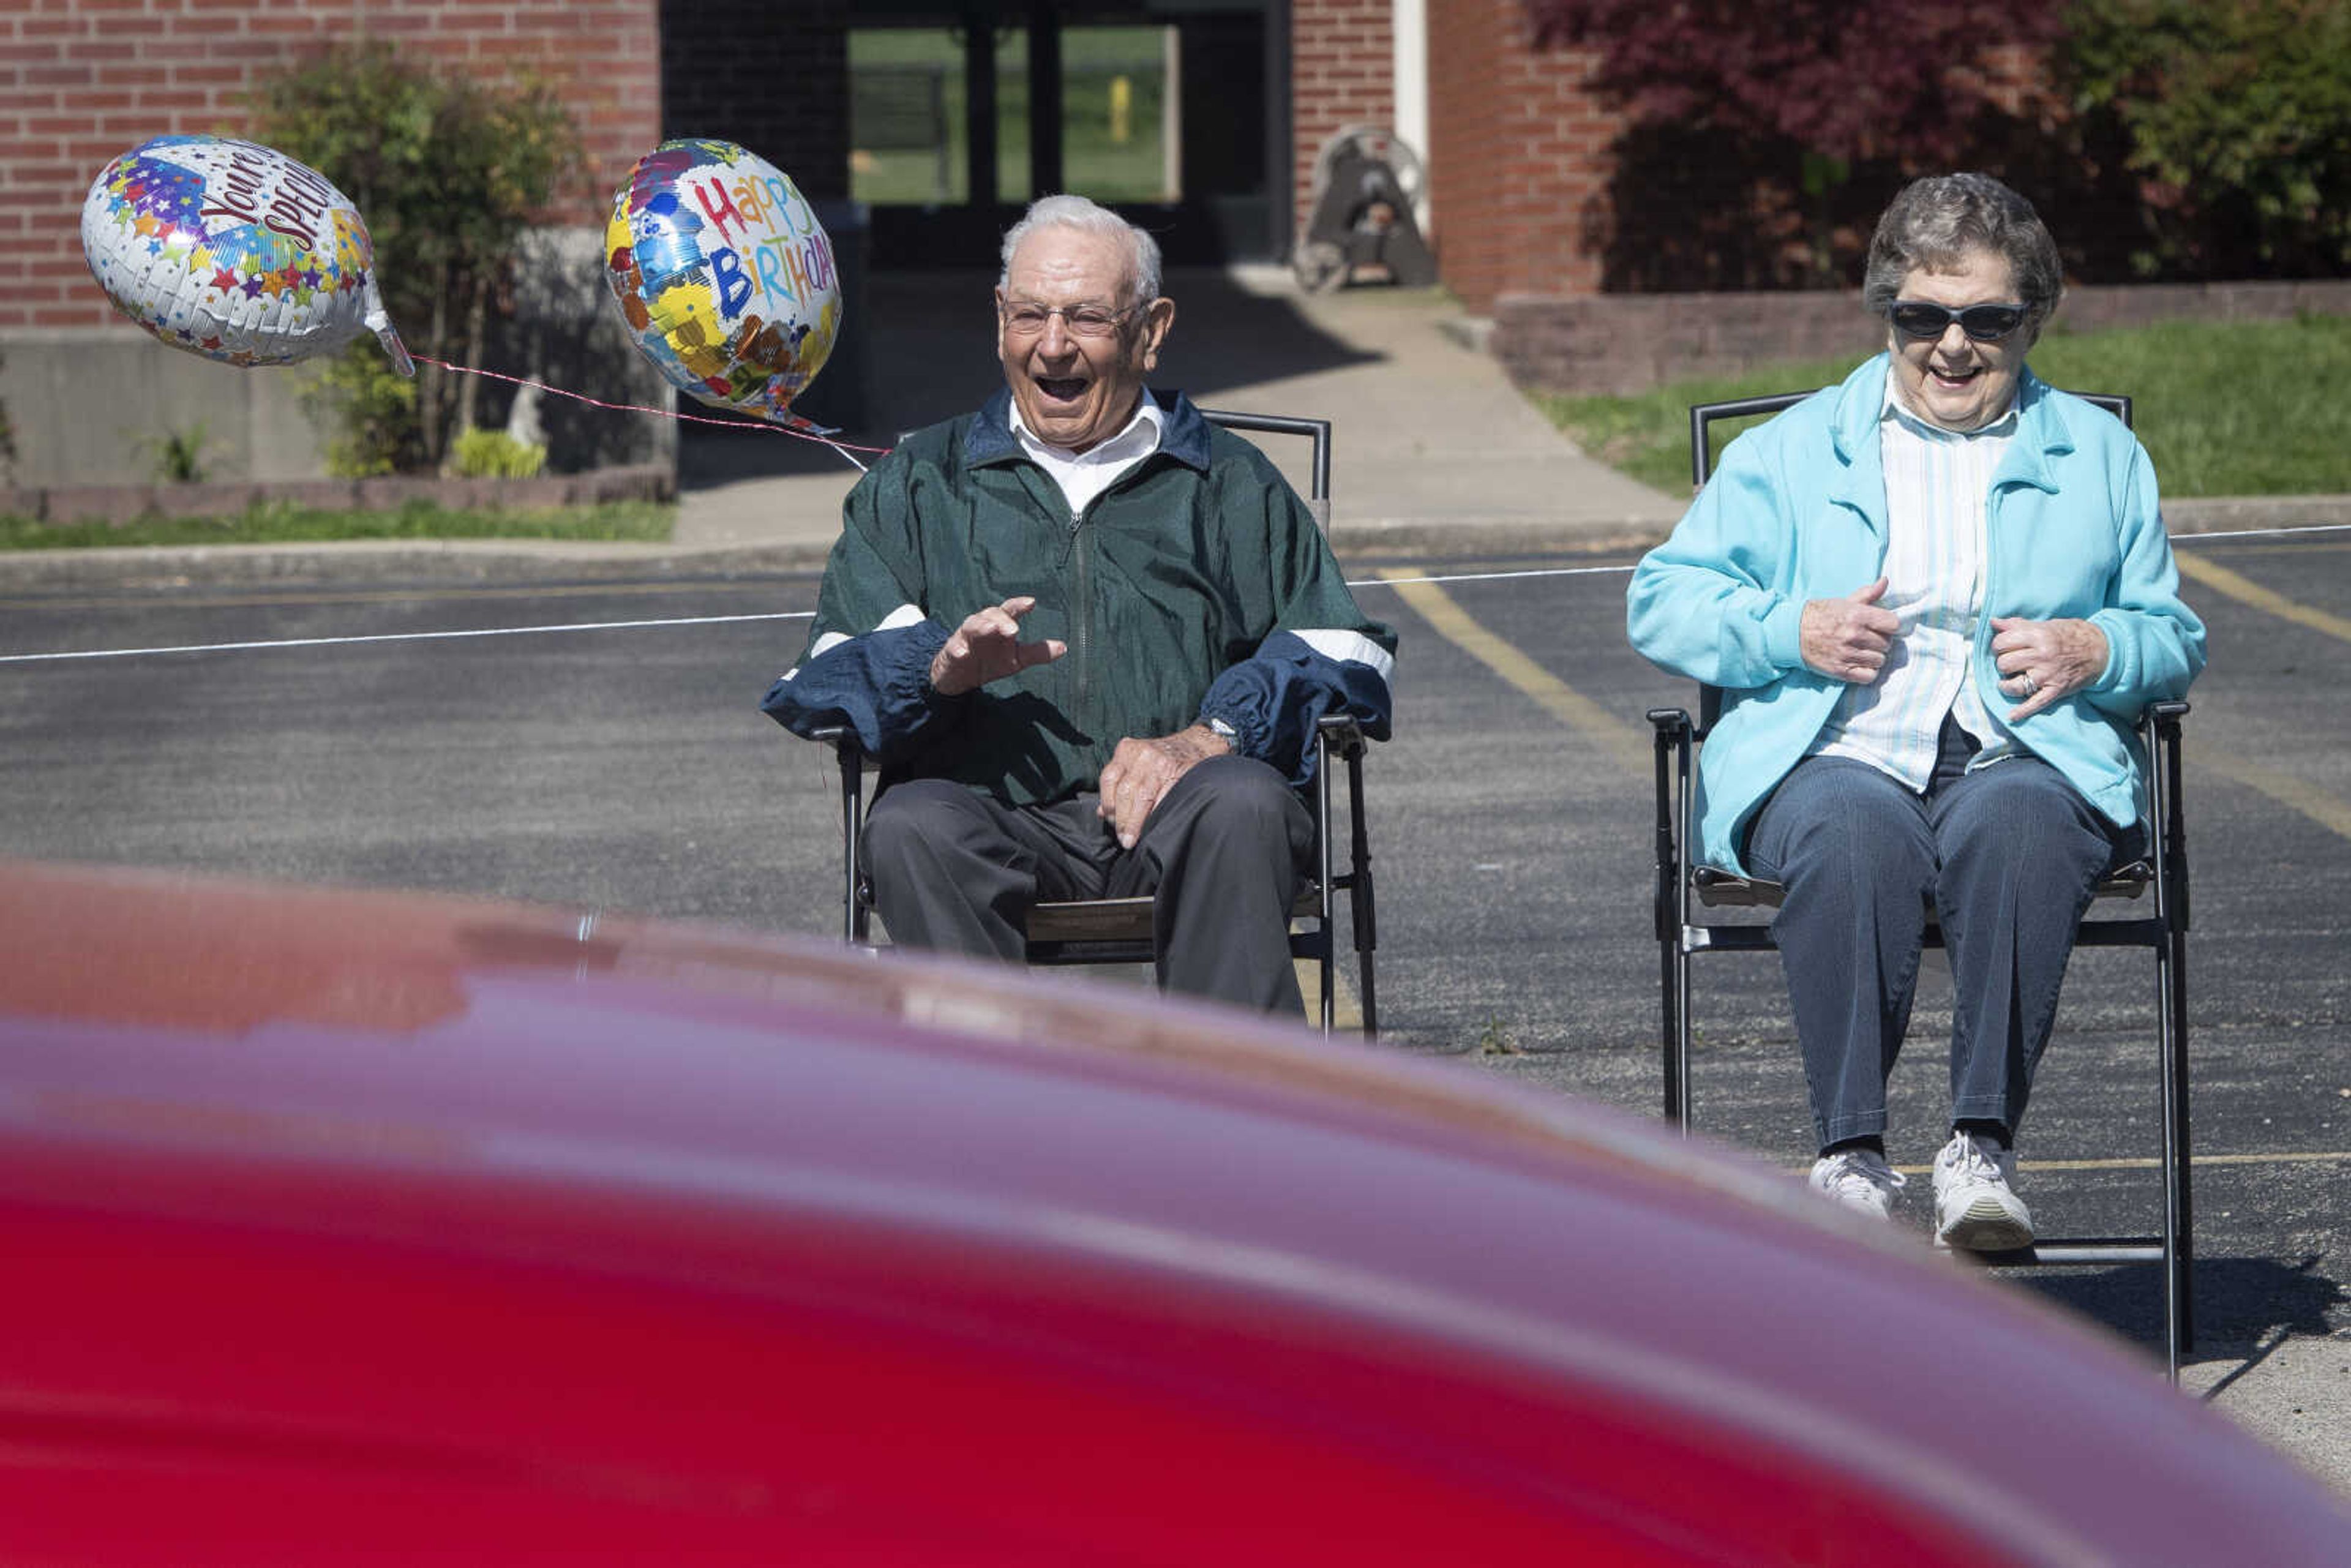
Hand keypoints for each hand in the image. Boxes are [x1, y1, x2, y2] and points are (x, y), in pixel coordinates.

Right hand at [928, 596, 1064, 695]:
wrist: (959, 676)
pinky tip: (962, 652)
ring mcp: (965, 637)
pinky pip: (953, 648)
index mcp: (999, 625)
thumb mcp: (1016, 658)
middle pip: (991, 615)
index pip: (1009, 610)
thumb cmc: (990, 660)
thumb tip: (1063, 647)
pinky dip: (957, 648)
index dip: (1019, 605)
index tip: (1031, 602)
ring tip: (991, 629)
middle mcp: (982, 626)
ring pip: (971, 626)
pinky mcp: (951, 651)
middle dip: (1002, 619)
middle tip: (1013, 629)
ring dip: (981, 626)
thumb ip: (1037, 652)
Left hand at [1095, 724, 1231, 849]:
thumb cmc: (1159, 759)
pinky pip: (1165, 799)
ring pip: (1143, 797)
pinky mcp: (1180, 773)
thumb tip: (1101, 813)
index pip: (1109, 780)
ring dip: (1136, 822)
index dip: (1109, 805)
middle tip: (1124, 838)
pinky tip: (1154, 826)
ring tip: (1133, 839)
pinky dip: (1157, 814)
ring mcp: (1162, 763)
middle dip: (1122, 819)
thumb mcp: (1134, 763)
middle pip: (1125, 792)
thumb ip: (1117, 784)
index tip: (1112, 823)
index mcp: (1126, 750)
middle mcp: (1142, 754)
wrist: (1195, 745)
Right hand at [1800, 577, 1899, 682]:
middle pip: (1887, 644)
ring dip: (1874, 657)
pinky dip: (1868, 672)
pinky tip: (1860, 664)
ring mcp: (1847, 654)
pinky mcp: (1840, 671)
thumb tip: (1885, 581)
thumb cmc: (1820, 615)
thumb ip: (1867, 594)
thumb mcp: (1844, 602)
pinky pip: (1870, 676)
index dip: (1889, 626)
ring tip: (1863, 651)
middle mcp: (1853, 635)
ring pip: (1880, 660)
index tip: (1882, 626)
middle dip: (1881, 641)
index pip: (1893, 624)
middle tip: (1869, 639)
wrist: (1792, 633)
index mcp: (1857, 615)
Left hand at [1990, 616, 2106, 720]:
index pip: (2001, 643)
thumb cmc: (2070, 635)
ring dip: (2007, 685)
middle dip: (2003, 663)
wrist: (2101, 649)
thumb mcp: (2045, 625)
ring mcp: (2048, 675)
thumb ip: (2018, 625)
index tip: (2004, 647)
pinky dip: (2022, 712)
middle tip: (2011, 662)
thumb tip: (1994, 622)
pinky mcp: (2055, 690)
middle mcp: (2042, 656)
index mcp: (2038, 636)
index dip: (1998, 645)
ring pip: (2012, 685)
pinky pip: (2034, 704)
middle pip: (2003, 664)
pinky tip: (2011, 716)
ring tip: (2010, 680)